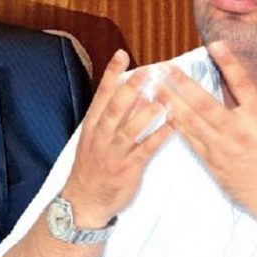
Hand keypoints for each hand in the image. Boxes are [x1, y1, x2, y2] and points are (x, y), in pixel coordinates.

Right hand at [62, 50, 174, 227]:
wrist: (84, 201)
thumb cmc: (92, 167)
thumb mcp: (93, 139)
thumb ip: (110, 116)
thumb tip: (130, 93)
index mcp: (93, 126)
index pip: (102, 95)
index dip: (111, 74)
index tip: (121, 55)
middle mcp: (102, 136)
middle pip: (116, 108)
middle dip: (131, 89)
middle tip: (147, 71)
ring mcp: (114, 152)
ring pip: (130, 128)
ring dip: (148, 112)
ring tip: (165, 97)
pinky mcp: (128, 168)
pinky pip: (145, 149)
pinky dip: (159, 136)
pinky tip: (172, 125)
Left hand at [165, 42, 256, 222]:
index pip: (243, 83)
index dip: (229, 62)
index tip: (214, 44)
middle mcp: (239, 131)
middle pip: (204, 102)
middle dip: (182, 83)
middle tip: (165, 67)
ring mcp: (223, 148)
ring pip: (191, 121)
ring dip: (171, 102)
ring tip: (154, 87)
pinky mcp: (213, 163)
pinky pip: (191, 140)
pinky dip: (177, 125)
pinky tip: (164, 113)